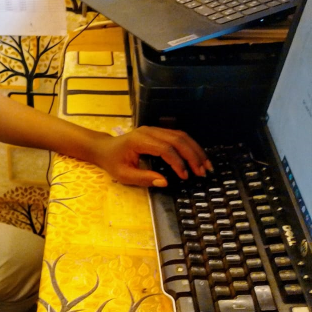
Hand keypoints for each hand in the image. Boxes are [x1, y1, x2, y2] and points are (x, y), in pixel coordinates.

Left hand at [90, 126, 212, 186]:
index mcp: (139, 140)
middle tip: (202, 172)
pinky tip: (198, 158)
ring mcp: (154, 130)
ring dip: (195, 150)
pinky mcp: (158, 132)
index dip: (177, 162)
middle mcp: (149, 131)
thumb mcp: (123, 175)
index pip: (164, 148)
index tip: (185, 176)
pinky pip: (178, 136)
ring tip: (206, 166)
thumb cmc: (113, 162)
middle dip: (192, 156)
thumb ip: (143, 178)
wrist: (105, 148)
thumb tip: (165, 182)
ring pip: (181, 136)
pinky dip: (190, 147)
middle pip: (177, 139)